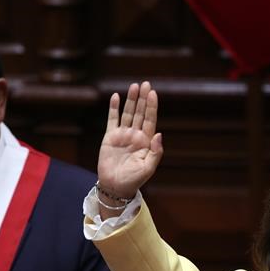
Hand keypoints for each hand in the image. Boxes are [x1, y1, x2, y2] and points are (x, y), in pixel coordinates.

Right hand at [97, 81, 163, 200]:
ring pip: (128, 113)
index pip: (150, 120)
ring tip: (134, 86)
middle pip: (140, 113)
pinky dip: (113, 108)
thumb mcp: (148, 168)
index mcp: (146, 141)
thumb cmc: (134, 179)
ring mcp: (123, 135)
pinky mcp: (110, 137)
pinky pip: (112, 119)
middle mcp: (135, 135)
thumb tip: (159, 133)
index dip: (151, 107)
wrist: (116, 186)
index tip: (153, 94)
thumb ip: (156, 151)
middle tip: (145, 84)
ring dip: (131, 100)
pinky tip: (116, 97)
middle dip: (143, 98)